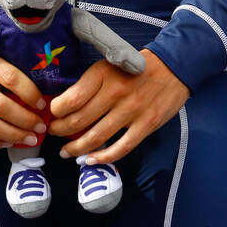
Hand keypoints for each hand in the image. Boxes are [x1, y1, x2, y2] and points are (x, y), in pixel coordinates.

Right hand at [0, 51, 48, 151]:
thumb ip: (8, 70)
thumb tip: (41, 92)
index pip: (11, 78)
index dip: (30, 93)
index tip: (42, 105)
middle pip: (1, 105)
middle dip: (25, 120)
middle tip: (40, 128)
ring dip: (12, 135)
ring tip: (29, 138)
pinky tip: (6, 143)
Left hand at [47, 51, 189, 163]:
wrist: (173, 66)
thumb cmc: (136, 67)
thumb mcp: (109, 65)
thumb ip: (90, 84)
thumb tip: (65, 105)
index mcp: (103, 74)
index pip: (71, 99)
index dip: (56, 112)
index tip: (52, 115)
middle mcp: (115, 92)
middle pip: (79, 121)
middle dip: (61, 131)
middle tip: (55, 133)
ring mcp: (132, 111)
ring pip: (96, 137)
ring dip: (76, 148)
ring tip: (67, 152)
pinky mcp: (146, 125)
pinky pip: (121, 148)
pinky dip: (103, 158)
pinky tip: (90, 161)